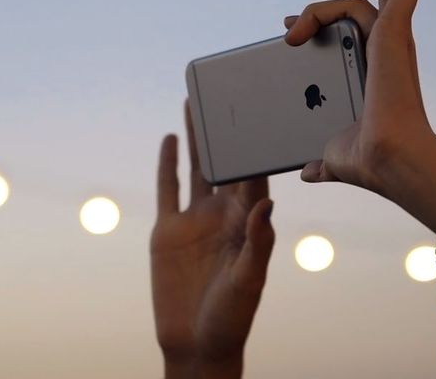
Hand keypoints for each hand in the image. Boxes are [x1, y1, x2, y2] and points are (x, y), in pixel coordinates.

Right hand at [151, 104, 275, 378]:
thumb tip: (268, 201)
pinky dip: (167, 163)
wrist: (196, 342)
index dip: (257, 146)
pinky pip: (168, 189)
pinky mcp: (168, 230)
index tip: (261, 114)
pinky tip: (169, 139)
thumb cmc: (232, 316)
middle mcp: (222, 215)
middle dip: (225, 130)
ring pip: (196, 168)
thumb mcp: (249, 280)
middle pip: (225, 163)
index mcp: (248, 223)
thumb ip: (257, 241)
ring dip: (196, 137)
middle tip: (225, 94)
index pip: (253, 176)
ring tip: (194, 104)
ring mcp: (195, 220)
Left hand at [284, 0, 435, 238]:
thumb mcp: (333, 155)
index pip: (349, 35)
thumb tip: (307, 172)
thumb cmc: (371, 161)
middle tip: (290, 24)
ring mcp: (393, 41)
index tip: (289, 34)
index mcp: (374, 75)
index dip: (318, 26)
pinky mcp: (395, 31)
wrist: (388, 160)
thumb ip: (323, 159)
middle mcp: (386, 55)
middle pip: (357, 11)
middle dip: (321, 9)